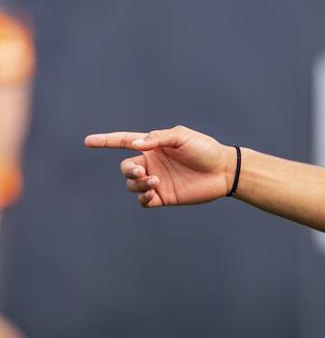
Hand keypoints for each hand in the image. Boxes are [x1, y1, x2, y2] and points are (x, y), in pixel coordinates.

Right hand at [84, 126, 234, 206]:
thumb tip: (135, 145)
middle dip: (128, 171)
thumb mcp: (182, 137)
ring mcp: (157, 181)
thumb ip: (158, 139)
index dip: (106, 141)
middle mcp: (152, 163)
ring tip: (155, 182)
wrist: (224, 171)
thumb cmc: (205, 149)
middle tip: (142, 172)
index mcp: (154, 146)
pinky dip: (142, 197)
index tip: (87, 142)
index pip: (124, 142)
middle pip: (125, 168)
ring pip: (132, 185)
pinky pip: (143, 200)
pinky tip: (153, 193)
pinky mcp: (164, 197)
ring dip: (137, 184)